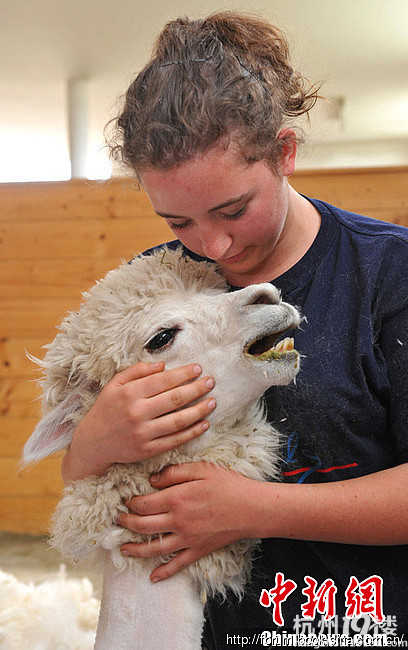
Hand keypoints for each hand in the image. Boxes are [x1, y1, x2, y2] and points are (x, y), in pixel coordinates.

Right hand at [62, 362, 215, 481]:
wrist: (93, 443)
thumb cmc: (106, 409)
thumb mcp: (114, 385)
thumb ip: (136, 371)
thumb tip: (162, 365)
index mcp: (129, 394)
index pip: (163, 380)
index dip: (183, 373)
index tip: (198, 368)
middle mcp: (137, 413)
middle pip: (174, 399)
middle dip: (196, 388)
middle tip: (211, 382)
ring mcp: (143, 433)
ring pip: (178, 420)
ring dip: (199, 410)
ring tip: (213, 402)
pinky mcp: (148, 450)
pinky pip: (174, 440)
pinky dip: (192, 432)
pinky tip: (204, 424)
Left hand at [118, 462, 258, 581]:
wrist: (252, 508)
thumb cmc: (229, 485)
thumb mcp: (202, 469)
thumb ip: (174, 472)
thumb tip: (152, 480)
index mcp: (176, 499)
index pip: (143, 504)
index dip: (130, 502)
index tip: (125, 500)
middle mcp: (177, 521)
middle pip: (143, 526)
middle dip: (126, 523)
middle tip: (118, 520)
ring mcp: (186, 539)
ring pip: (154, 548)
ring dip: (135, 549)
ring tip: (122, 548)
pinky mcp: (197, 550)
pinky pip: (177, 564)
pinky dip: (163, 572)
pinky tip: (153, 577)